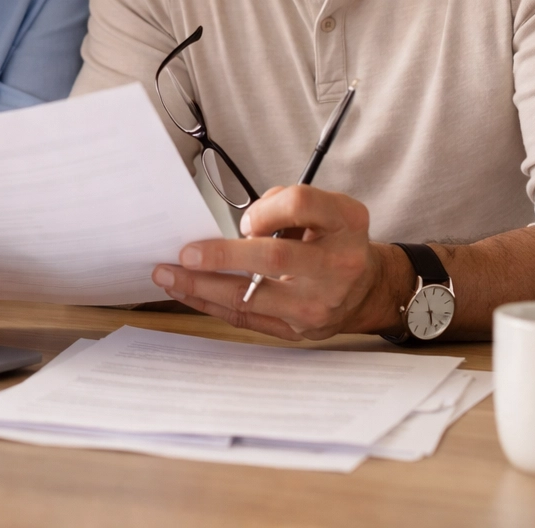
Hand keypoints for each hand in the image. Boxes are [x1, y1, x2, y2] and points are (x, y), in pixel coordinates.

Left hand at [151, 184, 393, 340]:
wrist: (366, 289)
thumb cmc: (333, 241)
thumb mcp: (326, 210)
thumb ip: (283, 205)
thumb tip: (236, 228)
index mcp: (346, 223)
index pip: (301, 205)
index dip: (267, 209)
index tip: (246, 220)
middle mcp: (338, 264)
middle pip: (275, 256)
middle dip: (223, 255)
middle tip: (187, 253)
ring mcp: (320, 302)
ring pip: (252, 296)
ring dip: (202, 286)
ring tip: (168, 275)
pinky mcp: (299, 329)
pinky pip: (246, 318)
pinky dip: (210, 304)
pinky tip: (186, 292)